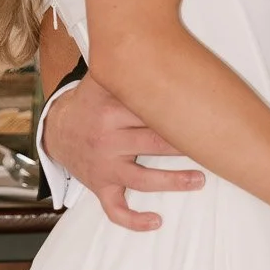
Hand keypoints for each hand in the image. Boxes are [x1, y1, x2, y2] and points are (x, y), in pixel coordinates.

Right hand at [41, 74, 202, 230]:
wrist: (57, 129)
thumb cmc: (92, 102)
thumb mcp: (102, 80)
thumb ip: (126, 69)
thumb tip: (162, 48)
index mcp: (111, 110)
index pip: (151, 111)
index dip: (178, 113)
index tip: (204, 115)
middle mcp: (107, 140)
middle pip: (153, 143)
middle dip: (183, 145)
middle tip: (212, 146)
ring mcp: (104, 166)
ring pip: (141, 179)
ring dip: (173, 181)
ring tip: (199, 180)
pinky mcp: (101, 186)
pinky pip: (115, 209)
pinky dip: (134, 219)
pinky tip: (156, 221)